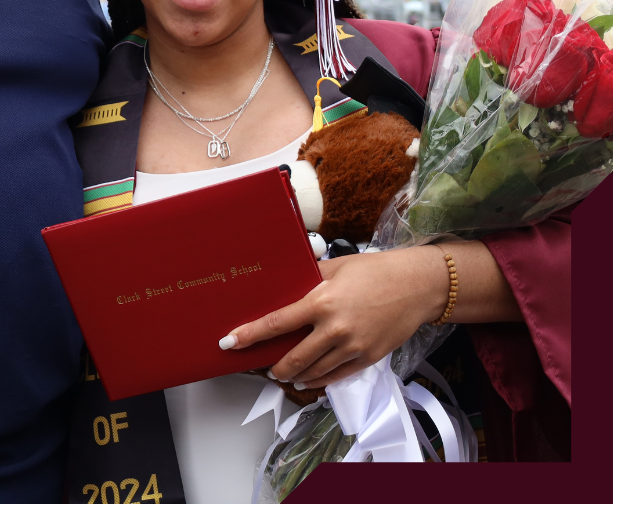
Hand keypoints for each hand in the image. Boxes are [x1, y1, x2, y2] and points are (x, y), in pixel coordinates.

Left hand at [222, 247, 449, 388]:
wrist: (416, 286)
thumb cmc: (375, 271)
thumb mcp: (335, 267)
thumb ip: (309, 278)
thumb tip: (287, 283)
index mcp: (322, 302)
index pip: (277, 323)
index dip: (250, 334)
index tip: (231, 341)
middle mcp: (335, 328)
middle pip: (293, 357)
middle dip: (273, 366)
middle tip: (262, 366)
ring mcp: (352, 347)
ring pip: (313, 372)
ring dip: (294, 375)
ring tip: (283, 374)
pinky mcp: (367, 358)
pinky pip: (336, 377)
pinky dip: (318, 381)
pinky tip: (308, 379)